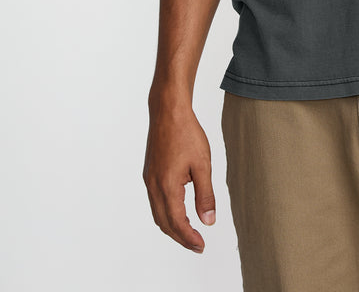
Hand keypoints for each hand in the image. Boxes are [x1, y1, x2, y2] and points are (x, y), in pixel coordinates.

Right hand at [143, 95, 215, 252]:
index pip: (177, 223)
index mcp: (167, 186)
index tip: (202, 246)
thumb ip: (205, 194)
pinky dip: (166, 213)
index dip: (189, 238)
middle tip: (197, 245)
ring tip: (189, 232)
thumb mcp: (202, 164)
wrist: (168, 111)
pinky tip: (178, 211)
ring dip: (172, 226)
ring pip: (158, 213)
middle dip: (180, 237)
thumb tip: (209, 221)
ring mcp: (149, 179)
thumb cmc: (187, 133)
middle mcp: (154, 186)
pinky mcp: (149, 173)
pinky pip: (155, 202)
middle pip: (164, 223)